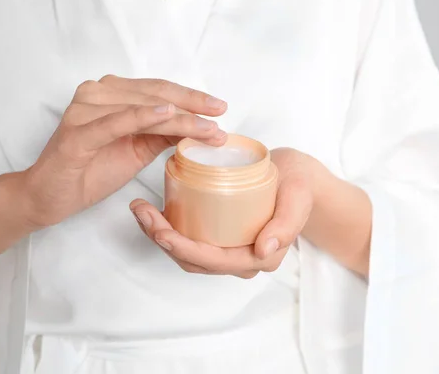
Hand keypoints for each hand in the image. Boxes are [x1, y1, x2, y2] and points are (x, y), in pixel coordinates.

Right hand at [22, 75, 227, 227]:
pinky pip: (116, 121)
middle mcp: (95, 94)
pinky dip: (142, 117)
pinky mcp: (77, 133)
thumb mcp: (134, 150)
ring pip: (141, 107)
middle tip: (220, 114)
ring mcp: (83, 111)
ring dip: (179, 117)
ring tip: (208, 127)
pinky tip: (168, 115)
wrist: (49, 196)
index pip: (157, 90)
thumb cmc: (89, 171)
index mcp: (108, 94)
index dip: (190, 97)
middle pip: (153, 94)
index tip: (218, 107)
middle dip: (191, 105)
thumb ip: (159, 134)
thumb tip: (196, 126)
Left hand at [130, 148, 314, 278]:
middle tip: (141, 211)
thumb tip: (264, 250)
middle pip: (193, 260)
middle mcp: (241, 260)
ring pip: (187, 253)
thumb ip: (286, 224)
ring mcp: (228, 250)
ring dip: (159, 235)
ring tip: (140, 210)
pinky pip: (190, 240)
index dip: (183, 249)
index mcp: (259, 257)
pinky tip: (153, 211)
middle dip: (162, 239)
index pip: (213, 260)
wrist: (298, 178)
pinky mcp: (219, 237)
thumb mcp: (297, 197)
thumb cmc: (298, 185)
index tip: (160, 230)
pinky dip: (168, 229)